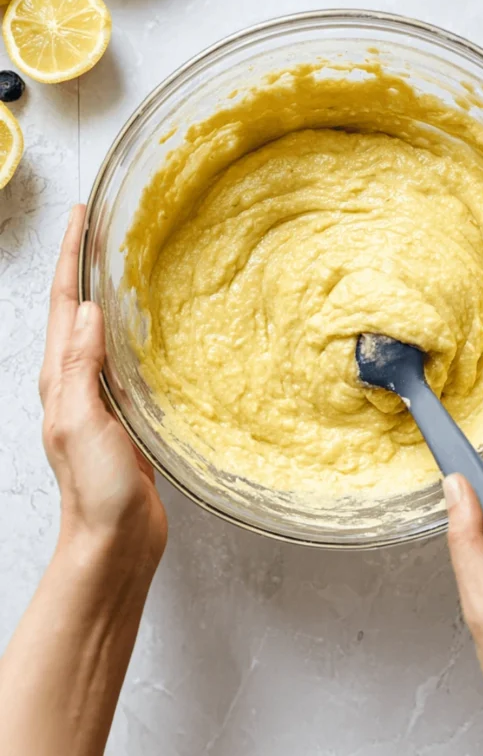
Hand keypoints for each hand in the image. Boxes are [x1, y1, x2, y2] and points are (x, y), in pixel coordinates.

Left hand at [40, 205, 166, 576]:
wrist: (116, 539)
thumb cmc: (97, 489)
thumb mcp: (82, 423)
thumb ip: (80, 367)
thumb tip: (85, 310)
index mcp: (59, 379)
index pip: (60, 304)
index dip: (68, 257)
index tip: (79, 216)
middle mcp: (74, 382)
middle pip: (73, 310)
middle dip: (81, 265)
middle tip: (100, 226)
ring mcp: (99, 397)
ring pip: (99, 331)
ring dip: (105, 293)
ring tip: (122, 262)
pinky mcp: (124, 413)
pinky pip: (123, 358)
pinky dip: (131, 330)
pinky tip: (148, 326)